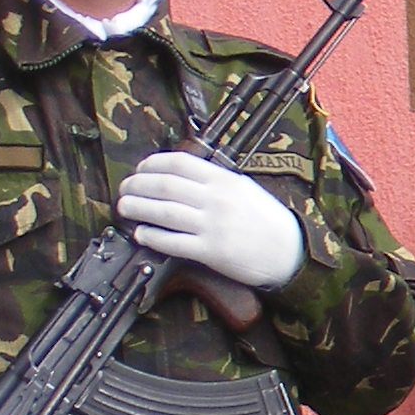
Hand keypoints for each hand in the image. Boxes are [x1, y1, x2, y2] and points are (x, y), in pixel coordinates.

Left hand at [117, 152, 303, 289]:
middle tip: (124, 189)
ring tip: (124, 207)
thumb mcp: (245, 189)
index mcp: (225, 180)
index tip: (140, 169)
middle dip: (137, 185)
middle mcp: (217, 200)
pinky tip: (141, 233)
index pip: (180, 163)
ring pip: (164, 212)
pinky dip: (152, 236)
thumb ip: (214, 180)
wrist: (290, 251)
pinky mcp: (211, 251)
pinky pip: (173, 242)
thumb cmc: (267, 220)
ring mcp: (213, 226)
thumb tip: (178, 176)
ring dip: (138, 208)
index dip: (152, 164)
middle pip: (165, 186)